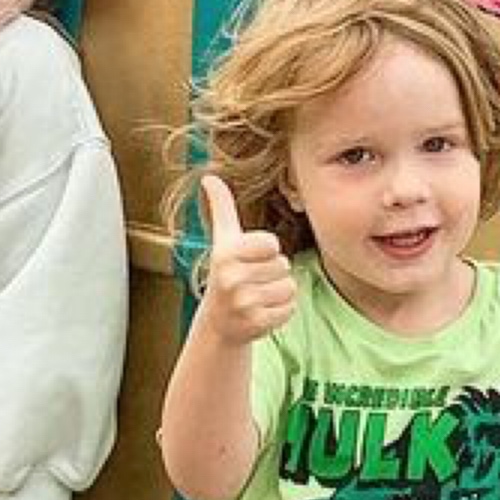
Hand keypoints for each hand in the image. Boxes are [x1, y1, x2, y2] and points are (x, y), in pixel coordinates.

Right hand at [196, 174, 297, 347]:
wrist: (218, 323)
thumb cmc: (226, 274)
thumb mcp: (222, 241)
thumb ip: (221, 207)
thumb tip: (208, 176)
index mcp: (225, 254)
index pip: (272, 243)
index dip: (267, 251)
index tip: (250, 260)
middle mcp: (231, 279)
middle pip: (283, 265)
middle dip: (273, 272)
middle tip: (253, 281)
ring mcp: (243, 304)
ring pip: (289, 286)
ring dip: (279, 292)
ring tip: (258, 296)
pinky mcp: (257, 324)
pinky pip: (290, 308)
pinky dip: (282, 311)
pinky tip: (262, 312)